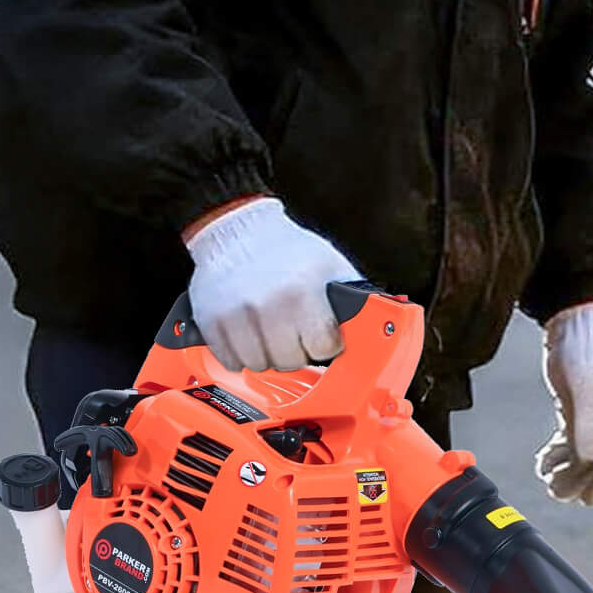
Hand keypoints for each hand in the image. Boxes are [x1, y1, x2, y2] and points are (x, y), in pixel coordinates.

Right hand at [183, 196, 354, 371]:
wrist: (237, 227)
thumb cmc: (290, 251)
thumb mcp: (332, 267)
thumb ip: (354, 302)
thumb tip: (382, 332)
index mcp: (302, 291)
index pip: (324, 350)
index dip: (326, 344)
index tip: (322, 334)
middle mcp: (267, 304)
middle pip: (291, 362)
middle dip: (297, 351)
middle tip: (294, 331)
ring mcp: (235, 313)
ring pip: (260, 365)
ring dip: (269, 354)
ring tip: (271, 330)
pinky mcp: (210, 319)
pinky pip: (231, 361)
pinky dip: (241, 353)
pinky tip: (250, 333)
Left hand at [536, 301, 592, 504]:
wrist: (575, 311)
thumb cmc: (587, 342)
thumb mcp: (587, 383)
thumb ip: (590, 422)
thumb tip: (591, 460)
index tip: (590, 500)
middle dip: (584, 477)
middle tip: (560, 495)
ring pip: (590, 448)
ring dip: (570, 468)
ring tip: (549, 484)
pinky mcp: (586, 402)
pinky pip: (577, 435)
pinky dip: (562, 451)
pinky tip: (546, 463)